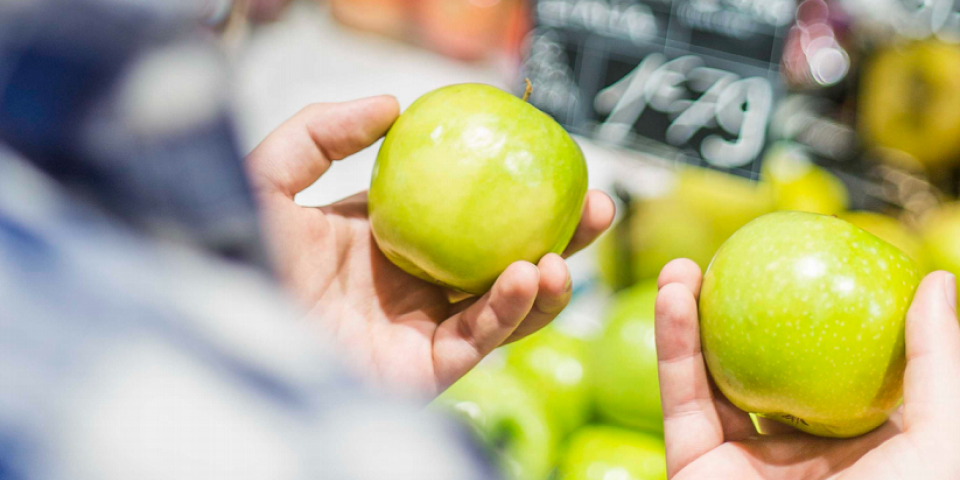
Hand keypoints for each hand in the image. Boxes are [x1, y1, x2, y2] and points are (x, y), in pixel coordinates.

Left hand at [245, 96, 613, 396]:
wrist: (218, 331)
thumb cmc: (232, 256)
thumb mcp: (270, 176)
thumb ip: (323, 131)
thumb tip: (392, 103)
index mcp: (387, 239)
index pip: (464, 211)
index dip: (509, 189)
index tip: (548, 158)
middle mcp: (412, 284)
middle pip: (502, 257)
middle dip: (556, 235)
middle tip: (595, 205)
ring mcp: (420, 327)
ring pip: (506, 304)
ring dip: (549, 279)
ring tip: (568, 250)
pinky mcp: (424, 369)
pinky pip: (481, 337)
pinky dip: (512, 309)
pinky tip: (529, 276)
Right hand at [655, 258, 959, 478]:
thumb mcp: (943, 440)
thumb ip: (938, 364)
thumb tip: (936, 283)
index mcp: (860, 446)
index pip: (832, 366)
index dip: (813, 313)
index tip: (801, 260)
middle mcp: (799, 452)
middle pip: (763, 364)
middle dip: (740, 311)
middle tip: (730, 260)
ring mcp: (743, 461)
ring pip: (711, 376)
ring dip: (691, 317)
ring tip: (683, 267)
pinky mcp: (694, 467)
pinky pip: (681, 397)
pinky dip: (671, 344)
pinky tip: (674, 296)